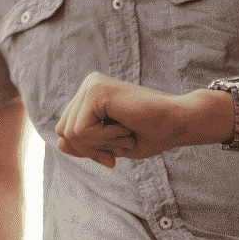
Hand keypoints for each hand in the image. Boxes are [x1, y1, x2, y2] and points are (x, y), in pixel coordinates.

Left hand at [55, 72, 189, 167]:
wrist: (177, 123)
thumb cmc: (151, 134)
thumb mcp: (110, 145)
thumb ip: (84, 143)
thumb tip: (60, 142)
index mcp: (90, 96)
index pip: (66, 132)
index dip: (88, 150)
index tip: (112, 155)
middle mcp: (88, 85)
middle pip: (63, 132)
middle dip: (92, 149)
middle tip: (122, 143)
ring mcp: (91, 85)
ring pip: (70, 133)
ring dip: (101, 144)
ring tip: (126, 133)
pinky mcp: (96, 90)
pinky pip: (81, 130)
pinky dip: (105, 139)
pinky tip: (126, 127)